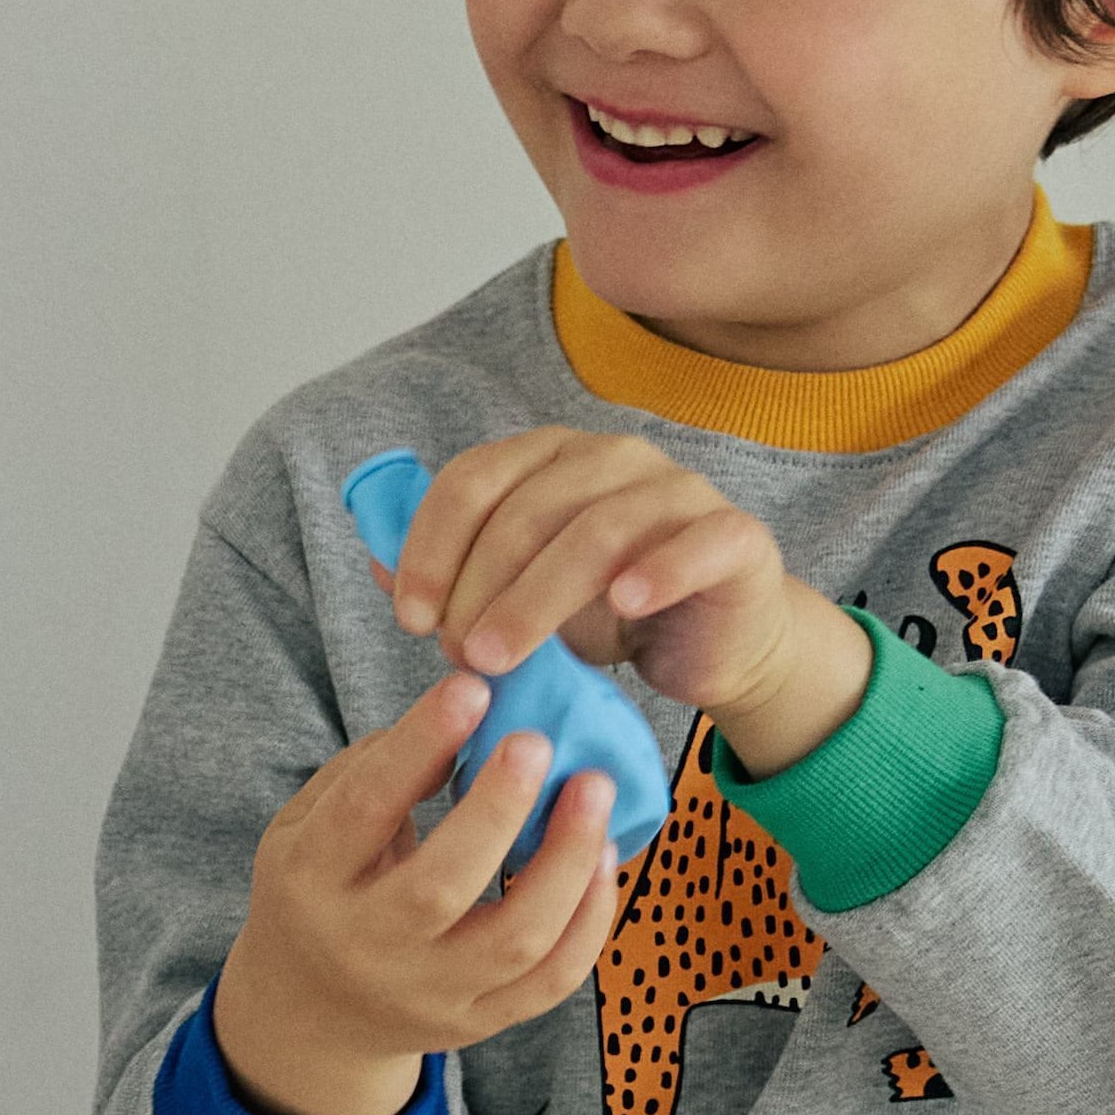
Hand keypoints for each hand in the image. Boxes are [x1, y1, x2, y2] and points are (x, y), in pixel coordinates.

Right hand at [210, 677, 632, 1114]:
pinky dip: (590, 920)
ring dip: (567, 861)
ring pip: (514, 940)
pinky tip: (606, 858)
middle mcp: (366, 947)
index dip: (420, 745)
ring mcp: (428, 994)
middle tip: (538, 742)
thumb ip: (376, 771)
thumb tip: (466, 713)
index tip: (472, 689)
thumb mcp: (310, 823)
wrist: (314, 1012)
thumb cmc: (321, 888)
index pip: (365, 810)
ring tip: (594, 790)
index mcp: (310, 882)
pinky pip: (551, 981)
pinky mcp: (478, 1022)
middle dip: (497, 808)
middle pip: (441, 887)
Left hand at [379, 430, 874, 786]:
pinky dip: (659, 570)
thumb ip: (456, 579)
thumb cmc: (608, 614)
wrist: (713, 644)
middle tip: (458, 654)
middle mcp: (614, 458)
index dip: (432, 546)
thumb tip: (378, 565)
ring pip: (599, 531)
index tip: (409, 617)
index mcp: (552, 457)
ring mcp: (680, 491)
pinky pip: (697, 543)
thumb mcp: (520, 599)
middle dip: (479, 586)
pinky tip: (624, 607)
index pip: (475, 479)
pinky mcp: (737, 535)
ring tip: (501, 657)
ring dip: (538, 598)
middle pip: (529, 508)